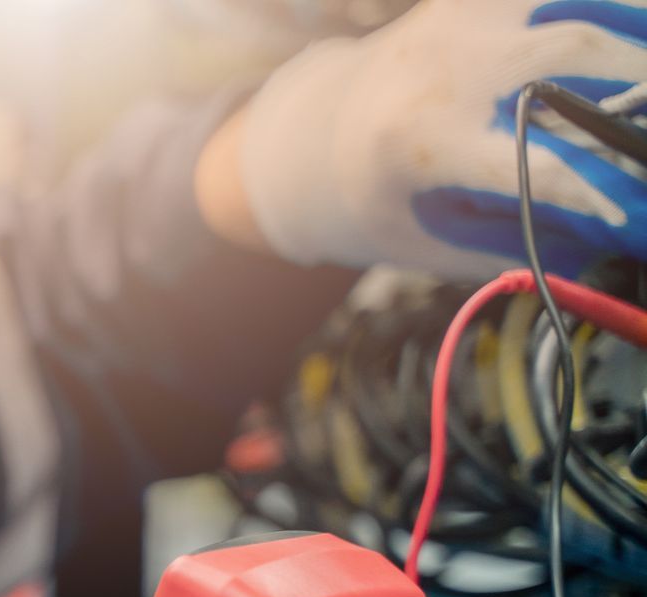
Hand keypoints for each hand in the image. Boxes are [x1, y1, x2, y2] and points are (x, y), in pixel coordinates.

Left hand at [237, 0, 646, 277]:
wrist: (310, 135)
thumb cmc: (380, 199)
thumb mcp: (430, 238)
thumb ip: (514, 242)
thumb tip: (606, 245)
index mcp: (423, 143)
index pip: (536, 161)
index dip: (600, 185)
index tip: (632, 212)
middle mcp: (440, 71)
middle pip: (571, 50)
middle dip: (641, 76)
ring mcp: (456, 22)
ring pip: (573, 6)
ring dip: (634, 33)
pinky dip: (600, 10)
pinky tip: (630, 38)